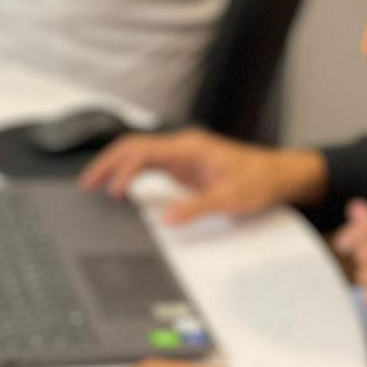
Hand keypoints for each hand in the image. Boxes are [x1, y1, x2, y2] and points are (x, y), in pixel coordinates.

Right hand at [80, 127, 327, 224]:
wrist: (279, 175)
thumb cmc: (260, 180)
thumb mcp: (230, 198)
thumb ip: (197, 208)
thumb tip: (167, 220)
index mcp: (190, 148)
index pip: (144, 151)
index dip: (123, 169)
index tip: (114, 191)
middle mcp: (182, 147)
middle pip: (133, 146)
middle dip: (107, 163)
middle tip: (87, 183)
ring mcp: (181, 155)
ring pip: (138, 153)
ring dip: (115, 166)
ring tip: (94, 185)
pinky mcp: (183, 167)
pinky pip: (148, 165)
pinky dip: (130, 173)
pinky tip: (121, 188)